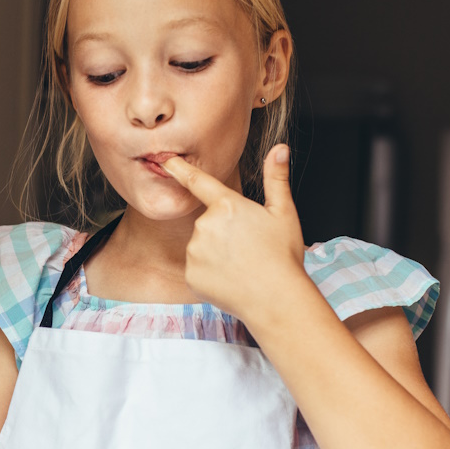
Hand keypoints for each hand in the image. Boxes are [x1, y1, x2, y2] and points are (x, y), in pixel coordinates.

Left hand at [160, 143, 308, 322]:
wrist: (276, 300)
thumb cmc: (283, 256)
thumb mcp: (284, 213)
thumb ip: (276, 178)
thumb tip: (280, 148)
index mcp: (227, 205)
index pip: (198, 182)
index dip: (179, 169)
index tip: (165, 160)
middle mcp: (205, 225)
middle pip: (208, 222)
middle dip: (223, 232)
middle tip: (248, 248)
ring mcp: (195, 251)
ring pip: (201, 246)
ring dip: (216, 253)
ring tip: (241, 266)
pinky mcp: (190, 275)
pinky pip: (197, 269)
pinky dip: (210, 274)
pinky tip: (230, 280)